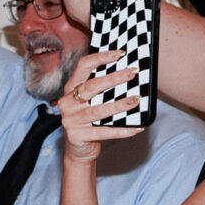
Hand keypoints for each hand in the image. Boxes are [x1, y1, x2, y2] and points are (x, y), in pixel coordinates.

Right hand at [57, 48, 147, 162]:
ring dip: (120, 104)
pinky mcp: (77, 135)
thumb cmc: (90, 122)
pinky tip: (136, 128)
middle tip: (132, 72)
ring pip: (99, 110)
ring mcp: (71, 120)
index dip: (101, 57)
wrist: (78, 150)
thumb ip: (102, 90)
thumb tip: (129, 74)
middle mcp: (68, 102)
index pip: (83, 67)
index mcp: (71, 89)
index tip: (120, 54)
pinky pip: (103, 131)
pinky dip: (121, 131)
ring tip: (137, 100)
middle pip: (91, 86)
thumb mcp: (92, 102)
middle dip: (114, 78)